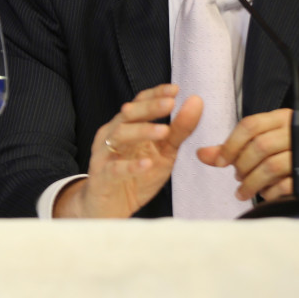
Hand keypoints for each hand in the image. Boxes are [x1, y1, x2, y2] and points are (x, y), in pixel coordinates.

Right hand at [55, 84, 201, 217]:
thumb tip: (196, 101)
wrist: (109, 208)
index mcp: (127, 126)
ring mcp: (105, 154)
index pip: (139, 104)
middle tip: (170, 103)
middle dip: (149, 108)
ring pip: (119, 136)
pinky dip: (131, 166)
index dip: (155, 94)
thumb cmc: (136, 176)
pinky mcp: (102, 176)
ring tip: (163, 131)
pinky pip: (115, 169)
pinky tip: (146, 163)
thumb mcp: (164, 152)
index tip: (175, 89)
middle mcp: (112, 135)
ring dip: (141, 131)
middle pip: (128, 115)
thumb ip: (179, 129)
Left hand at [197, 108, 298, 201]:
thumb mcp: (254, 150)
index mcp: (282, 117)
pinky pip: (285, 185)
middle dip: (242, 165)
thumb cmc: (280, 160)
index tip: (220, 162)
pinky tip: (265, 195)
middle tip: (237, 178)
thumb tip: (201, 154)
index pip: (250, 125)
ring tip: (244, 190)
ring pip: (271, 166)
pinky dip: (269, 193)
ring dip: (252, 182)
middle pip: (260, 145)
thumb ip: (228, 151)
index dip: (231, 144)